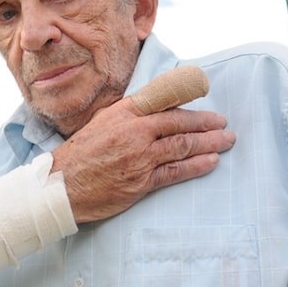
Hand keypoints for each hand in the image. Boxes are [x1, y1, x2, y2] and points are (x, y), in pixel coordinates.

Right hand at [52, 95, 234, 222]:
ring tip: (226, 140)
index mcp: (124, 114)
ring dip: (209, 143)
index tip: (204, 100)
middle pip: (179, 123)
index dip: (188, 101)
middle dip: (206, 123)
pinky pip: (175, 171)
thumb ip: (128, 115)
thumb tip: (154, 109)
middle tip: (224, 123)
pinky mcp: (141, 182)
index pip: (163, 102)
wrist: (61, 186)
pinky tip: (211, 161)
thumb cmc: (79, 154)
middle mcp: (134, 131)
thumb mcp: (101, 123)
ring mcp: (139, 157)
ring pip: (182, 146)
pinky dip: (196, 165)